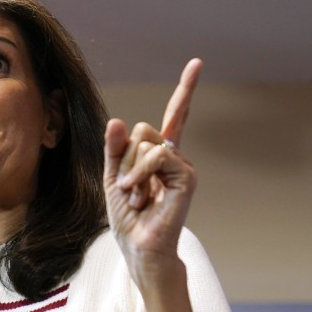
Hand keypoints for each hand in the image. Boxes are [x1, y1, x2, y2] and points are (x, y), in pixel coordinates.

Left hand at [103, 58, 202, 311]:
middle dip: (125, 157)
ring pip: (146, 143)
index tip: (197, 63)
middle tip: (129, 189)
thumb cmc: (128, 218)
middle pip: (143, 130)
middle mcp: (175, 157)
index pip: (174, 117)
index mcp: (159, 156)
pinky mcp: (188, 177)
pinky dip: (141, 174)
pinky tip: (141, 196)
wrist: (139, 248)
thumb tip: (118, 120)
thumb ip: (115, 149)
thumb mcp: (113, 177)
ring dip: (130, 171)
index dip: (186, 90)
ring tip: (135, 197)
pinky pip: (158, 155)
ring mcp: (183, 166)